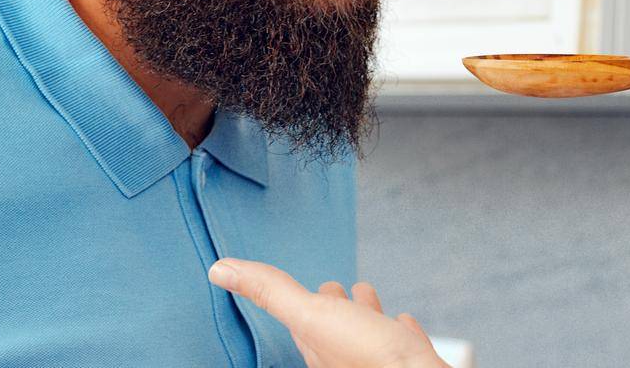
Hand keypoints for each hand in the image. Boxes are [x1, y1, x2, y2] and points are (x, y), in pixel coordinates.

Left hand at [208, 258, 448, 367]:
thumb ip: (271, 292)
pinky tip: (404, 321)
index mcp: (318, 346)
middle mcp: (345, 356)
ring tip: (365, 294)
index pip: (302, 320)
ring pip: (369, 331)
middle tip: (332, 286)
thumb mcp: (310, 315)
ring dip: (366, 312)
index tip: (300, 287)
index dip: (301, 300)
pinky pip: (403, 342)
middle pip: (335, 325)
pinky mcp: (410, 360)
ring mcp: (379, 360)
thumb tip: (219, 270)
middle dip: (335, 303)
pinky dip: (400, 328)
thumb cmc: (370, 357)